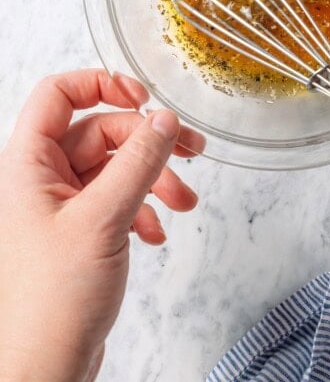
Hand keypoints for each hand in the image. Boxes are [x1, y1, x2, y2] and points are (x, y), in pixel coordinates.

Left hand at [0, 69, 204, 381]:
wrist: (45, 368)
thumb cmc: (52, 301)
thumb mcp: (103, 218)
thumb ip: (138, 162)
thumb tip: (164, 118)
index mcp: (29, 163)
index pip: (59, 94)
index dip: (101, 84)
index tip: (142, 96)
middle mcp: (43, 177)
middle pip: (101, 131)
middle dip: (149, 143)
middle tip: (192, 152)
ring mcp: (62, 205)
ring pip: (116, 167)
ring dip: (154, 178)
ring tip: (184, 202)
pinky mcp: (81, 230)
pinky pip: (118, 199)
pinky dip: (143, 208)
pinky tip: (156, 232)